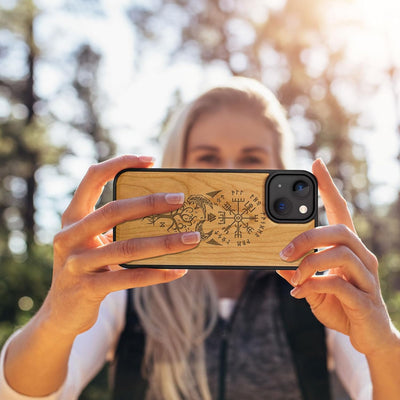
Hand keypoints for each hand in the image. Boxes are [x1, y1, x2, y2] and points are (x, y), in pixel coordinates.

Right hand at [42, 155, 199, 336]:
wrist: (61, 313)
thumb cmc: (88, 268)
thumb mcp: (94, 243)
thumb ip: (117, 227)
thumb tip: (165, 213)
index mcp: (73, 217)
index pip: (93, 178)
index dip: (120, 164)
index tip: (150, 160)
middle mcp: (69, 236)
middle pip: (113, 211)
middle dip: (150, 203)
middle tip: (180, 199)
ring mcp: (76, 263)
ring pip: (126, 247)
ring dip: (164, 242)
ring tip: (192, 238)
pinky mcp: (87, 289)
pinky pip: (129, 278)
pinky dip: (157, 273)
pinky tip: (179, 270)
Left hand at [277, 158, 397, 356]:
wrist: (369, 337)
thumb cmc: (341, 305)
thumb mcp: (313, 286)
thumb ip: (298, 273)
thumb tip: (277, 264)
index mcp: (348, 248)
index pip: (340, 210)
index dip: (328, 187)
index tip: (316, 164)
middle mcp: (362, 257)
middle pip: (339, 230)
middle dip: (307, 237)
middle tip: (283, 252)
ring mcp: (367, 278)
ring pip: (341, 254)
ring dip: (309, 263)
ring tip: (293, 275)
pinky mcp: (365, 300)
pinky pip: (339, 284)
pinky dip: (314, 285)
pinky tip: (300, 293)